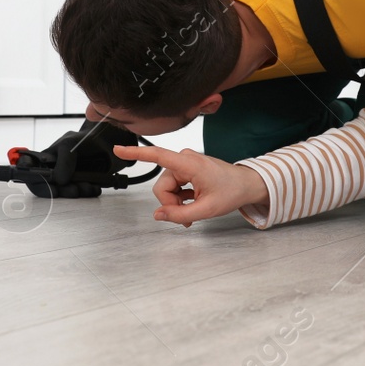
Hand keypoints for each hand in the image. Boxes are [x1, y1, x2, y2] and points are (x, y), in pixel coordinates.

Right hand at [113, 144, 268, 225]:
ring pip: (166, 188)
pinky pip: (173, 186)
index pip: (157, 156)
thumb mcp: (207, 210)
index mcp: (189, 164)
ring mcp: (185, 163)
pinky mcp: (186, 168)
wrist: (246, 185)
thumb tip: (158, 215)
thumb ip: (180, 215)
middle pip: (161, 186)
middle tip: (188, 216)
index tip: (118, 149)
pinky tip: (192, 203)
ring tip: (193, 211)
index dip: (136, 154)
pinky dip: (179, 198)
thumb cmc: (231, 192)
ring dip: (176, 202)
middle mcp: (184, 159)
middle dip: (171, 203)